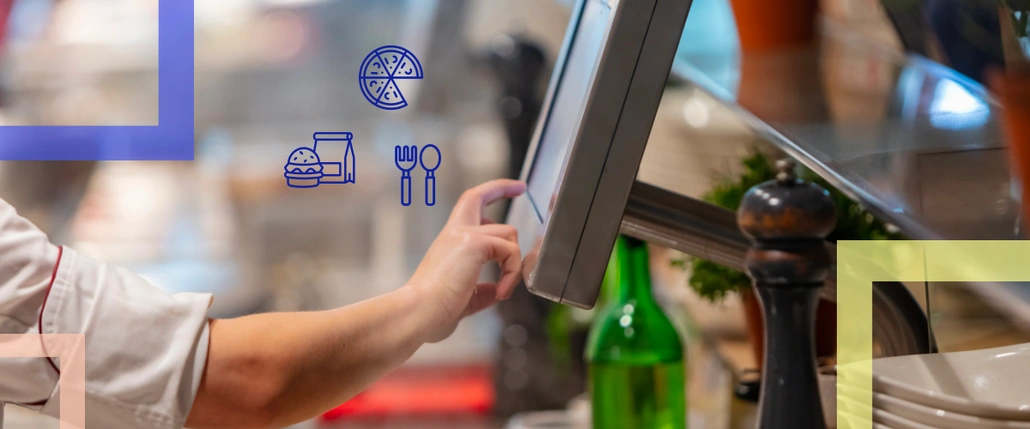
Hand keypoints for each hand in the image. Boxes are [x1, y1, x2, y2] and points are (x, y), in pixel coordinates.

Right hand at [405, 179, 525, 342]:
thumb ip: (479, 292)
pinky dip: (512, 274)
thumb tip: (493, 291)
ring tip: (503, 291)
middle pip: (478, 195)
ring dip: (515, 264)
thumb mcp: (462, 300)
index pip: (468, 209)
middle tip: (521, 188)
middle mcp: (454, 233)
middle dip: (502, 187)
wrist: (418, 313)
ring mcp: (464, 235)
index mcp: (449, 243)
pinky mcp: (474, 243)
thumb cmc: (430, 312)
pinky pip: (510, 251)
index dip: (488, 196)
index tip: (509, 191)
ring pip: (508, 233)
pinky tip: (500, 293)